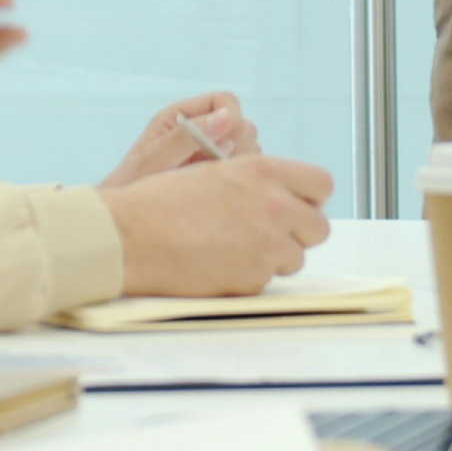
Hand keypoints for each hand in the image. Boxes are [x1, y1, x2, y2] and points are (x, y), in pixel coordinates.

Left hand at [98, 92, 260, 187]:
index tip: (221, 147)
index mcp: (181, 116)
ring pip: (250, 148)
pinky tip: (216, 195)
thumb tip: (226, 115)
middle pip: (243, 124)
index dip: (231, 119)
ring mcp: (212, 154)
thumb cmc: (130, 188)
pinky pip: (246, 172)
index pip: (225, 101)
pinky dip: (240, 181)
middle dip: (238, 146)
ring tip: (210, 186)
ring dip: (239, 166)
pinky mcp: (219, 176)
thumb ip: (185, 138)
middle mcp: (200, 131)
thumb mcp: (153, 161)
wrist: (123, 223)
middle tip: (214, 172)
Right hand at [98, 156, 335, 296]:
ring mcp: (267, 244)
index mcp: (262, 170)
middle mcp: (273, 205)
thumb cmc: (159, 202)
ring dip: (273, 256)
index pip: (322, 184)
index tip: (294, 205)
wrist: (130, 237)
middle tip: (266, 232)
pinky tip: (218, 263)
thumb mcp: (212, 171)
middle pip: (319, 227)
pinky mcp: (254, 277)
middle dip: (297, 232)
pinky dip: (249, 275)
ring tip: (234, 247)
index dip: (308, 198)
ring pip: (296, 257)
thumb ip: (254, 179)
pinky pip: (268, 279)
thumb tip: (281, 194)